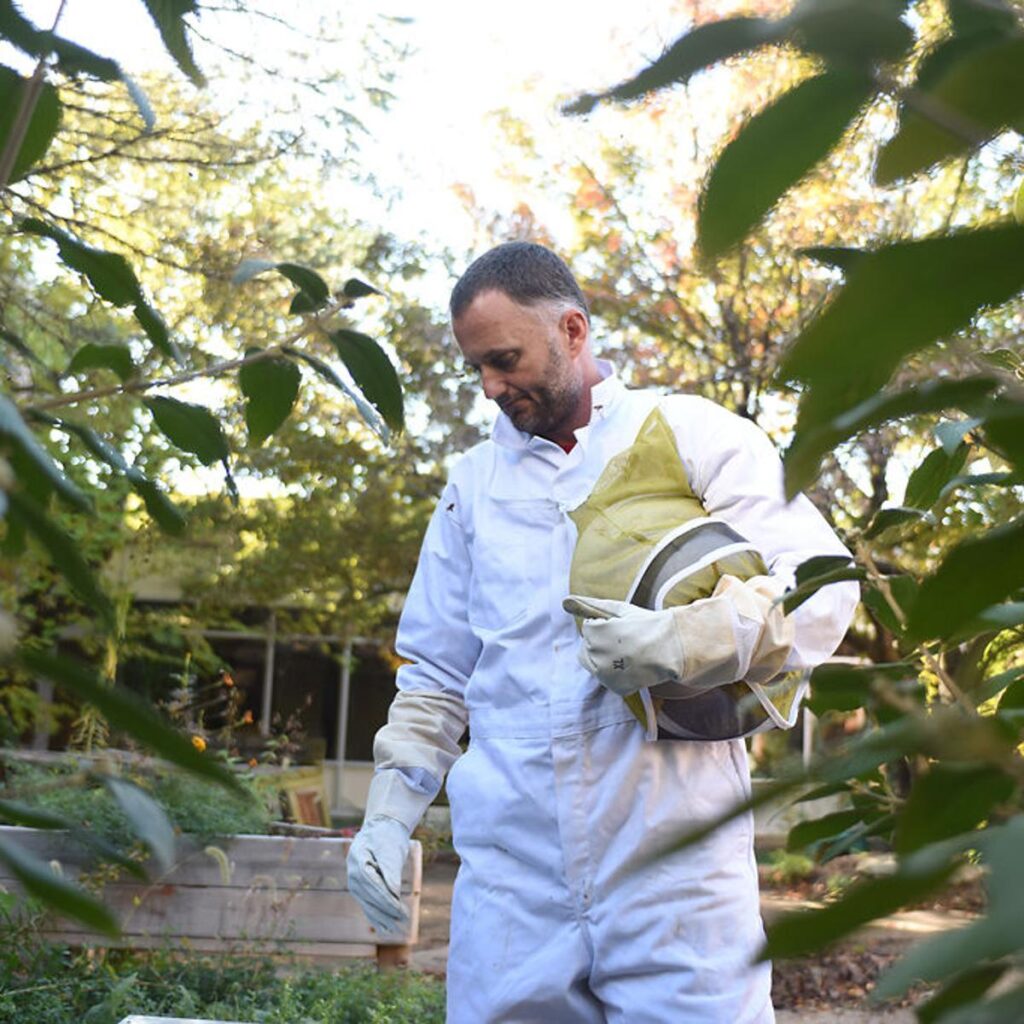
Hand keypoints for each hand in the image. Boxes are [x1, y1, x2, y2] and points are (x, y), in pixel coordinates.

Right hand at [346, 815, 410, 932]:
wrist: (380, 828)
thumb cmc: (387, 836)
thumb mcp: (391, 849)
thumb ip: (391, 871)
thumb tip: (394, 895)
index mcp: (358, 861)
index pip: (372, 885)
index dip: (386, 900)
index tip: (400, 910)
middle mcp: (353, 874)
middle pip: (370, 898)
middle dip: (387, 911)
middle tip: (404, 921)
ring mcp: (354, 883)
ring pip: (368, 905)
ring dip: (382, 918)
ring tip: (397, 929)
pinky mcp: (360, 889)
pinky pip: (367, 905)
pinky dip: (376, 917)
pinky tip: (385, 928)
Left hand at [562, 594, 683, 696]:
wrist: (673, 648)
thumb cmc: (646, 625)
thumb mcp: (618, 610)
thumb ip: (588, 605)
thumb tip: (563, 601)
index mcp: (596, 632)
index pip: (589, 629)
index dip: (606, 627)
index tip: (624, 628)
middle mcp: (597, 654)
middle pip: (587, 648)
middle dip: (600, 643)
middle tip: (625, 641)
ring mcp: (605, 674)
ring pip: (594, 664)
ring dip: (605, 658)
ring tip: (628, 653)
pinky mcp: (615, 687)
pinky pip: (606, 678)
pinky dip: (615, 673)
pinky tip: (631, 666)